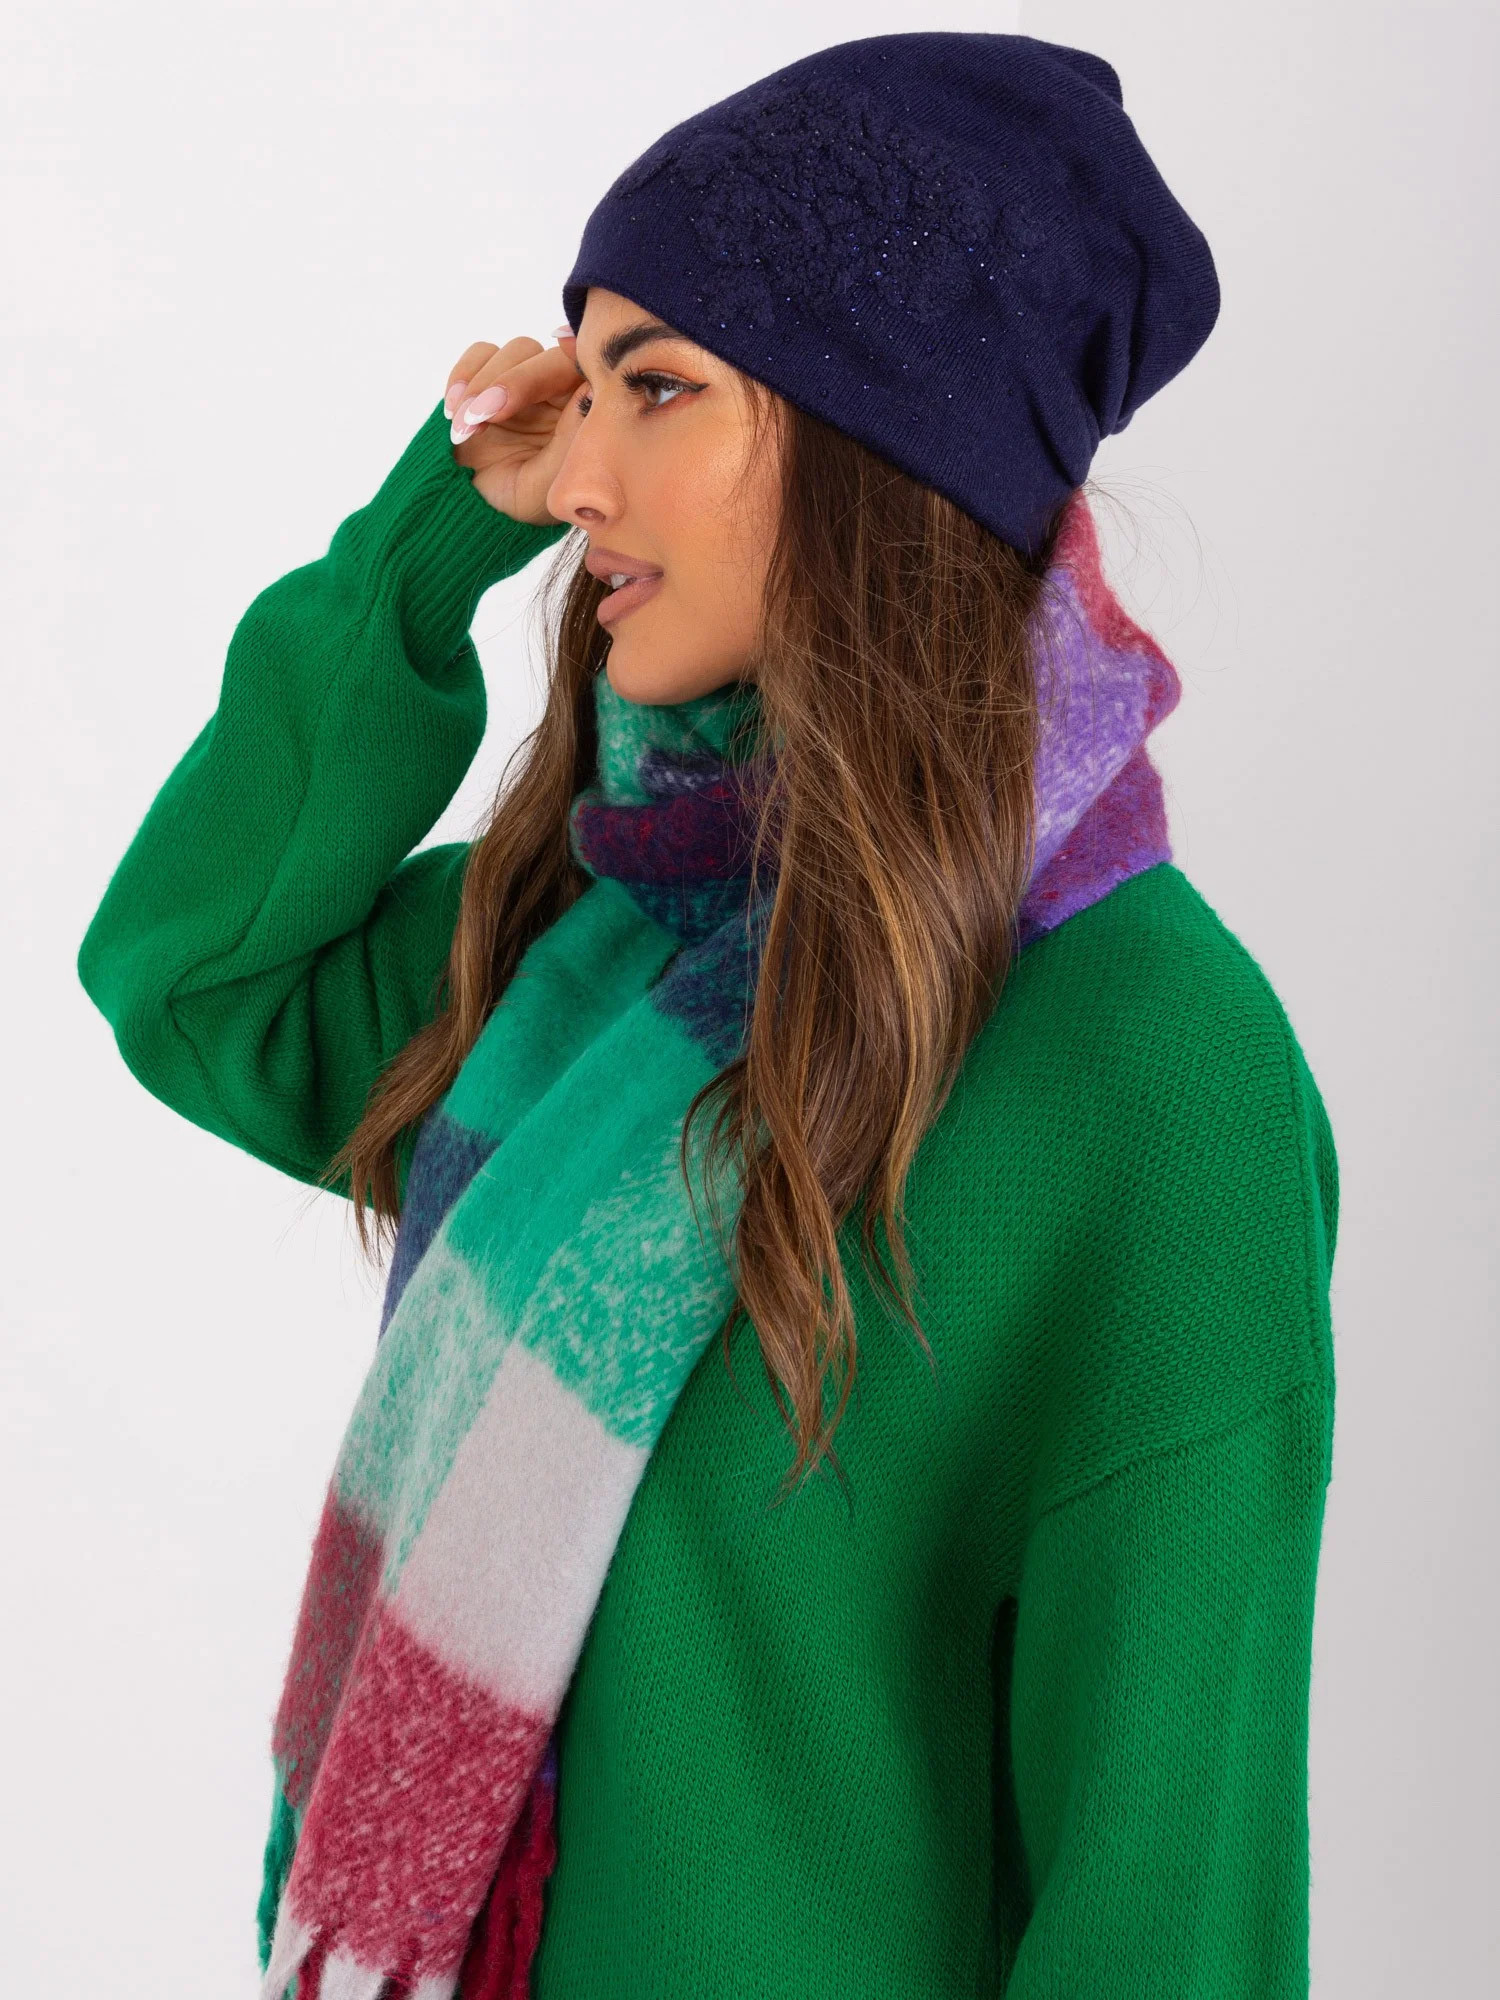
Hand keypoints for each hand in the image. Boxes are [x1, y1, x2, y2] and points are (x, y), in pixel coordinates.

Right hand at [443, 332, 582, 526]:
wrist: (476, 511)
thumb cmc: (522, 504)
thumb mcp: (550, 482)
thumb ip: (571, 437)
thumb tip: (591, 390)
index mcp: (582, 411)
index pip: (579, 372)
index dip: (557, 367)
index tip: (538, 375)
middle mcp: (558, 390)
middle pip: (543, 357)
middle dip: (510, 382)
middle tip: (483, 416)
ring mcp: (524, 381)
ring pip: (513, 351)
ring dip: (481, 385)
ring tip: (465, 429)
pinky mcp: (490, 376)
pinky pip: (480, 353)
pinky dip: (462, 376)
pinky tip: (453, 413)